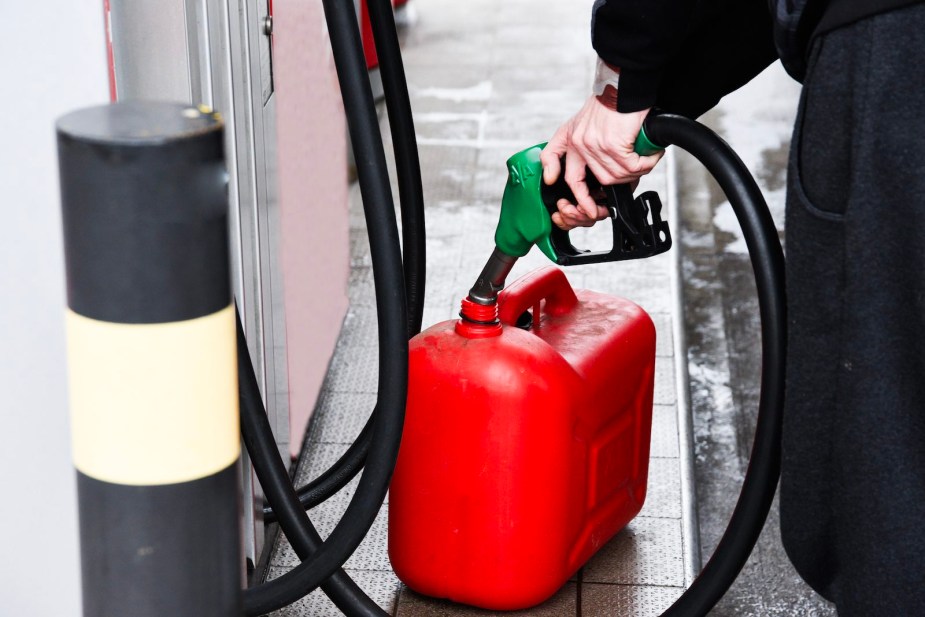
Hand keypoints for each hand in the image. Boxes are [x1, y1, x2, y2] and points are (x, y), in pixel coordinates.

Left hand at [540, 95, 663, 228]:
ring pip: (618, 175)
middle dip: (620, 183)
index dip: (582, 199)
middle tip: (634, 176)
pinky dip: (645, 163)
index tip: (591, 210)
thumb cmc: (608, 103)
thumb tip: (563, 177)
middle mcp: (579, 144)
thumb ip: (572, 149)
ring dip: (636, 171)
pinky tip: (650, 154)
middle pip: (601, 181)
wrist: (623, 85)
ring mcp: (595, 145)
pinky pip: (632, 166)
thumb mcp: (580, 124)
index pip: (570, 178)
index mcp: (570, 141)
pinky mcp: (613, 143)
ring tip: (644, 158)